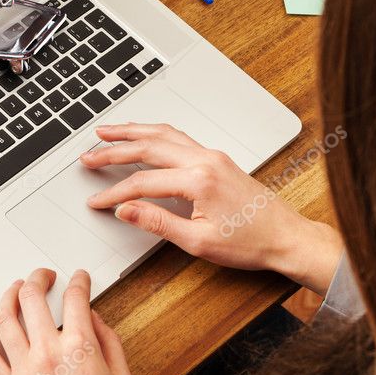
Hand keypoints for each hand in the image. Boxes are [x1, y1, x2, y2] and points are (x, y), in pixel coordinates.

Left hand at [0, 268, 131, 374]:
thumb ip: (109, 343)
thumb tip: (94, 318)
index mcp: (79, 348)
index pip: (76, 298)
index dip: (79, 281)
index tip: (79, 278)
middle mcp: (47, 353)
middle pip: (33, 296)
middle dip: (39, 278)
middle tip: (44, 275)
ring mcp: (22, 369)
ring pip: (4, 316)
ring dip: (9, 294)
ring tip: (16, 287)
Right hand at [82, 124, 342, 294]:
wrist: (287, 238)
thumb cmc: (251, 243)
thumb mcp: (198, 242)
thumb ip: (157, 223)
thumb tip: (125, 210)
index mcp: (198, 180)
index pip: (143, 182)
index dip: (115, 192)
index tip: (97, 201)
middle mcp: (204, 160)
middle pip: (148, 147)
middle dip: (114, 149)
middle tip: (89, 155)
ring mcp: (211, 155)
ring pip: (163, 134)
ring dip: (133, 132)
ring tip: (107, 131)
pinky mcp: (216, 158)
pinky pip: (178, 136)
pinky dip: (154, 133)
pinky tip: (144, 134)